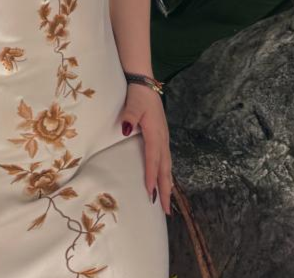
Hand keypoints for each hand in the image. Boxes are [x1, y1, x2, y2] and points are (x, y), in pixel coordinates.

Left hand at [118, 83, 172, 216]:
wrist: (145, 82)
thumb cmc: (138, 94)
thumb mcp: (132, 104)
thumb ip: (128, 117)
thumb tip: (125, 130)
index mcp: (155, 133)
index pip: (153, 159)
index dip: (152, 177)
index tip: (151, 194)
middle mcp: (162, 138)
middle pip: (166, 168)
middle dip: (166, 189)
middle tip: (166, 210)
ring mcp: (164, 137)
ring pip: (168, 165)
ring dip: (168, 183)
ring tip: (167, 200)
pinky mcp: (162, 135)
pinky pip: (166, 158)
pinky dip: (166, 172)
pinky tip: (165, 178)